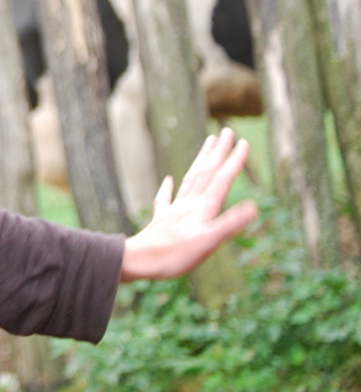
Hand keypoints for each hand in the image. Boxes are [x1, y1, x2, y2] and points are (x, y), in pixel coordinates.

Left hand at [120, 128, 258, 281]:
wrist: (138, 260)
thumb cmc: (174, 255)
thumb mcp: (208, 243)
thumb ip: (229, 224)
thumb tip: (254, 207)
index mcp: (202, 208)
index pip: (221, 179)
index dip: (233, 162)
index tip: (243, 142)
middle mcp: (188, 204)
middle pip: (205, 172)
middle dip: (217, 152)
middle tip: (226, 131)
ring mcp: (173, 211)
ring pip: (189, 180)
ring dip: (200, 161)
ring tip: (206, 145)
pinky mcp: (161, 221)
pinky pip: (165, 199)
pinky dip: (168, 188)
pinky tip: (168, 179)